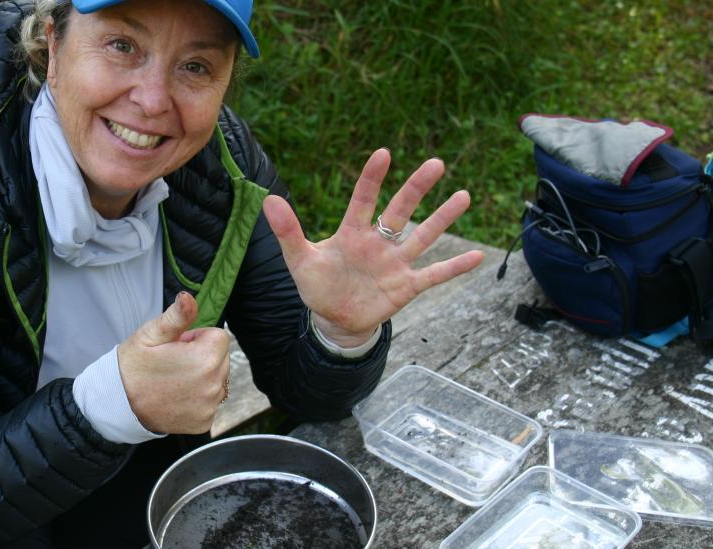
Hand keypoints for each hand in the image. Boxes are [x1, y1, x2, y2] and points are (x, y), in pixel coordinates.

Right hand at [117, 292, 229, 433]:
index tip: (178, 347)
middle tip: (173, 363)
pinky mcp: (204, 423)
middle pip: (221, 359)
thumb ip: (177, 316)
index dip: (197, 338)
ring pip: (217, 380)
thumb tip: (188, 297)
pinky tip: (176, 397)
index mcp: (206, 358)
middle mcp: (214, 384)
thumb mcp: (151, 334)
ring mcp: (209, 406)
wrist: (118, 404)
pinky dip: (197, 399)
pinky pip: (209, 402)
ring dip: (202, 378)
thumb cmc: (133, 365)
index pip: (219, 337)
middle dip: (202, 356)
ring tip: (173, 380)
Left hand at [262, 149, 484, 345]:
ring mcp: (395, 263)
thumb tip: (268, 199)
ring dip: (443, 218)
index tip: (383, 153)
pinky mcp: (407, 287)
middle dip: (417, 188)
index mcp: (352, 233)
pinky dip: (454, 267)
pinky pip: (434, 274)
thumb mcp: (300, 260)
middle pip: (401, 210)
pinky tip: (478, 256)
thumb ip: (288, 231)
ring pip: (423, 236)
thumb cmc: (317, 286)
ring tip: (464, 196)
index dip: (372, 178)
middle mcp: (378, 242)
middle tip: (436, 163)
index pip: (363, 199)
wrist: (334, 320)